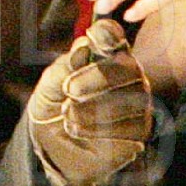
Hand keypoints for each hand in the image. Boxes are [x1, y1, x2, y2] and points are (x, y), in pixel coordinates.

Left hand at [27, 18, 152, 185]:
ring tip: (67, 116)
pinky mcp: (139, 131)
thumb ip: (62, 69)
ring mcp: (137, 103)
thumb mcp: (47, 90)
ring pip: (129, 99)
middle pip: (127, 67)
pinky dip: (98, 129)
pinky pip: (128, 127)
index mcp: (103, 57)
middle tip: (69, 90)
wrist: (54, 152)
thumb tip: (83, 46)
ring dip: (94, 107)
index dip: (108, 33)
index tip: (94, 35)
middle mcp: (126, 76)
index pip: (113, 37)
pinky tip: (76, 130)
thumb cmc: (53, 112)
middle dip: (98, 76)